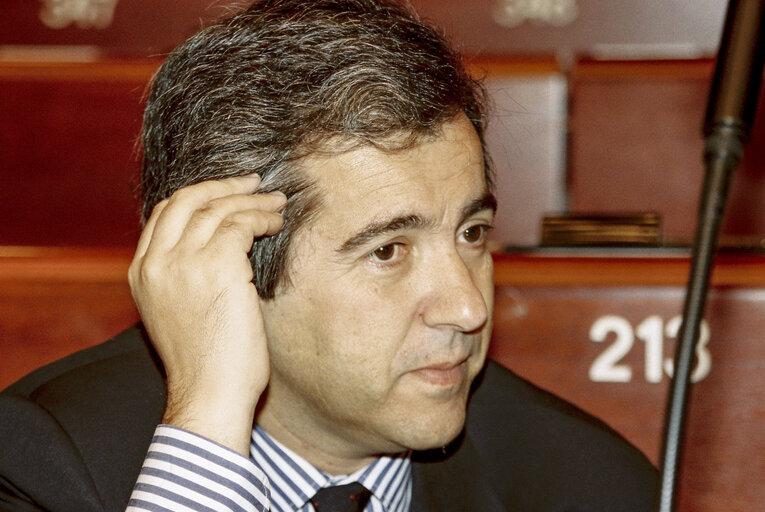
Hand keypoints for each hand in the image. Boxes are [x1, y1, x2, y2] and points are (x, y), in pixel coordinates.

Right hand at [128, 175, 285, 454]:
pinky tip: (276, 224)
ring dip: (251, 201)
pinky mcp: (216, 265)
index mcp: (142, 273)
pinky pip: (240, 224)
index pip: (165, 215)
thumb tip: (223, 246)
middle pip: (187, 200)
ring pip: (217, 209)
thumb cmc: (206, 363)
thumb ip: (186, 276)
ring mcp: (182, 262)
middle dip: (223, 186)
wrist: (209, 395)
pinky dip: (261, 218)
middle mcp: (156, 262)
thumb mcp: (180, 312)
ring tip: (277, 203)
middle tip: (253, 183)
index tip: (226, 194)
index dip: (199, 196)